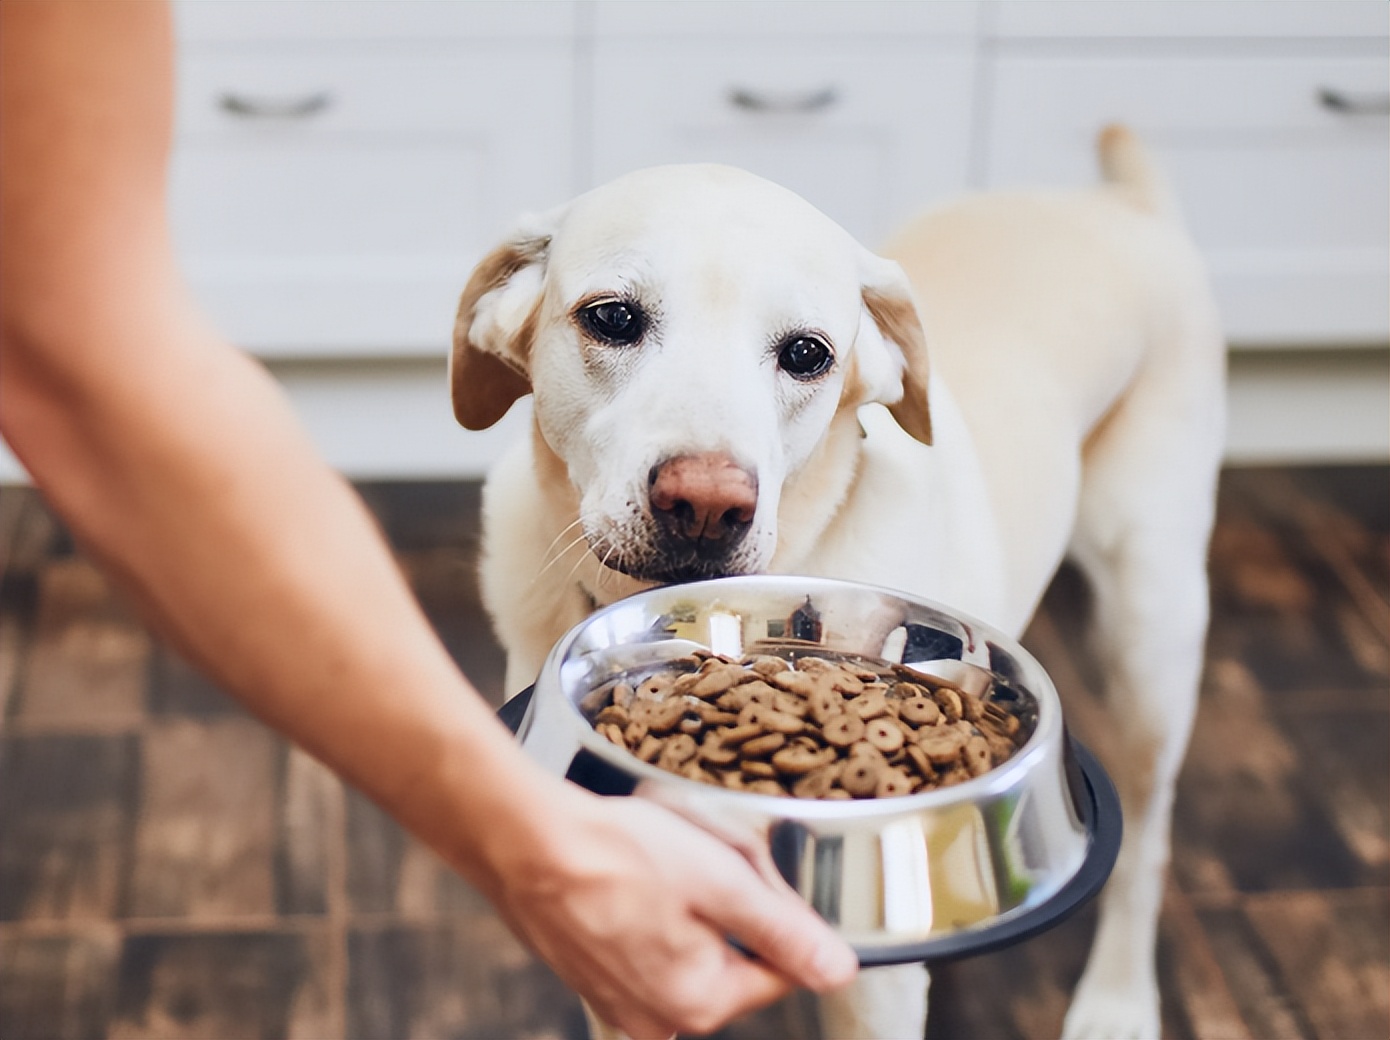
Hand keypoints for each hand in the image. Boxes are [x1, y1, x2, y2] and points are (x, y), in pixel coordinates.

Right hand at [482, 784, 858, 1039]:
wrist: (524, 840)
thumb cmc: (616, 854)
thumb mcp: (722, 882)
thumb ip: (785, 932)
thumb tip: (839, 971)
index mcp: (698, 1003)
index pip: (779, 970)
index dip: (777, 914)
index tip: (750, 873)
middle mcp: (655, 1017)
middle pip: (730, 959)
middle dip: (727, 908)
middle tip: (700, 859)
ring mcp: (616, 999)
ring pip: (686, 948)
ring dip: (687, 907)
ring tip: (659, 863)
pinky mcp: (589, 974)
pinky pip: (642, 944)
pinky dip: (646, 910)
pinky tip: (631, 875)